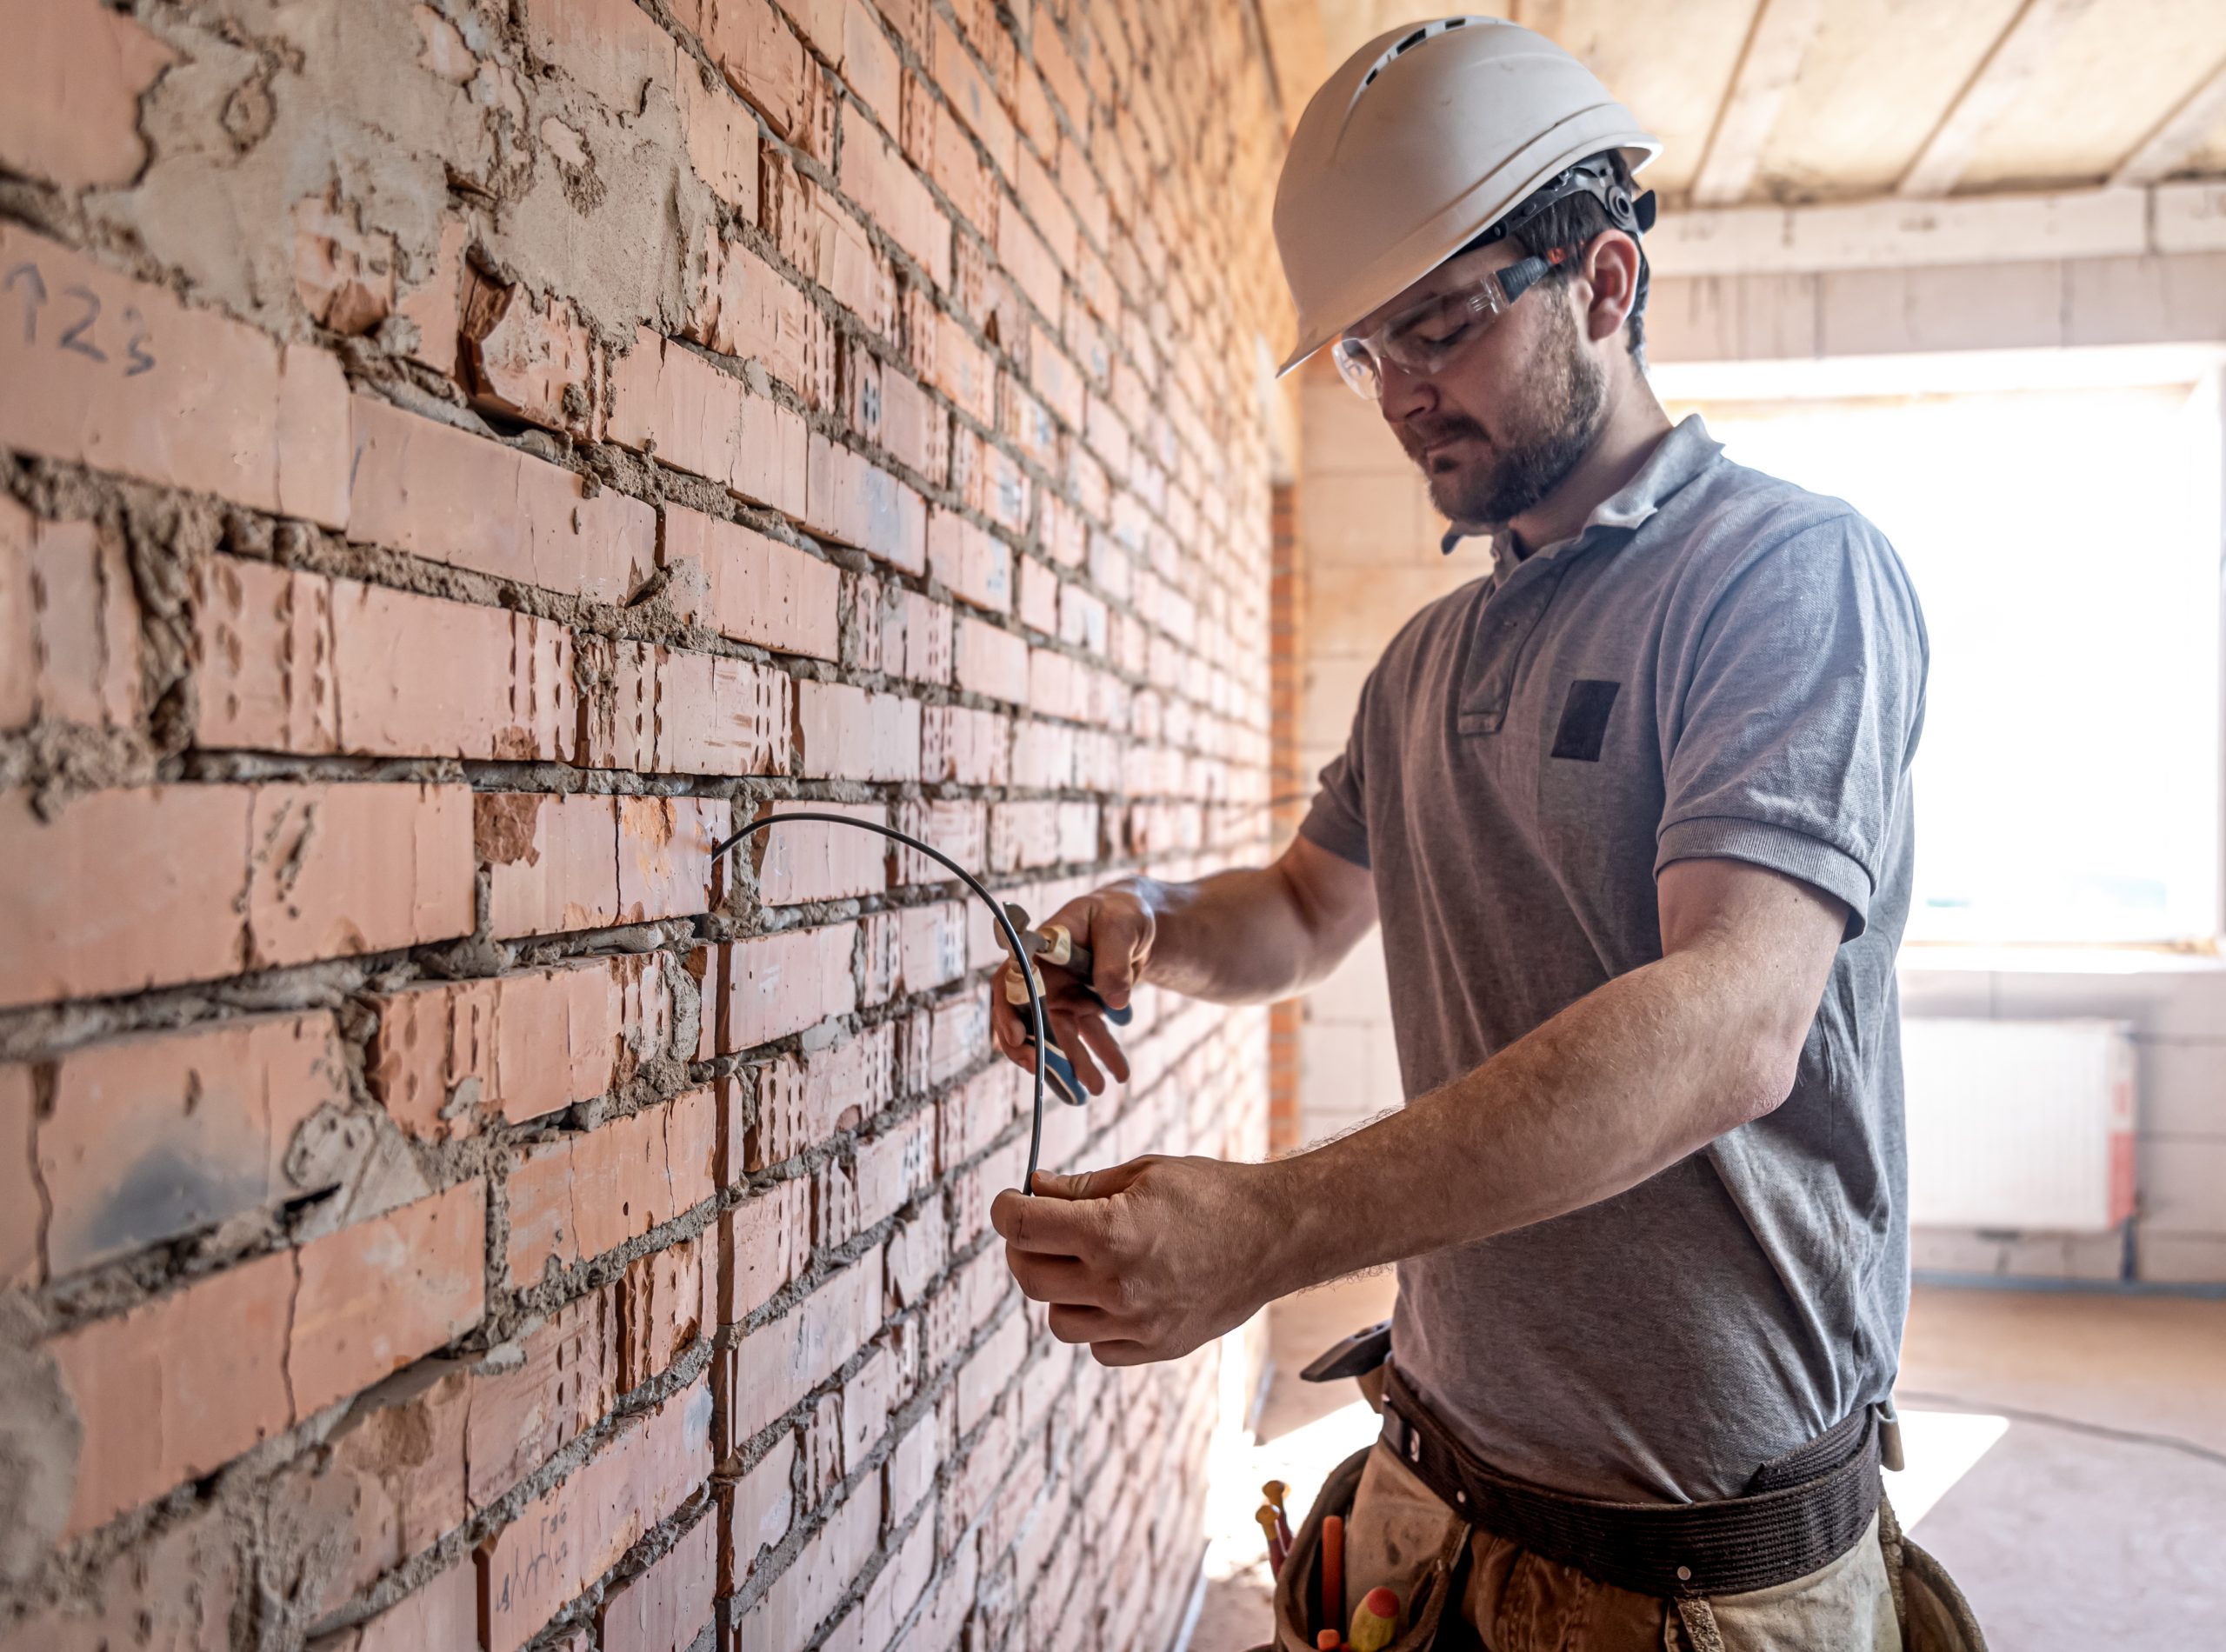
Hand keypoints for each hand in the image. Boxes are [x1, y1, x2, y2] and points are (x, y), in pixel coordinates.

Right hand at [990, 880, 1154, 1095]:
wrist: (1138, 923)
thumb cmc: (1121, 913)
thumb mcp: (1122, 926)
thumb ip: (1114, 960)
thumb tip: (1115, 1001)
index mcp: (1041, 947)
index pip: (1011, 979)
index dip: (1006, 1009)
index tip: (1015, 1036)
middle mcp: (1044, 975)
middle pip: (1029, 1017)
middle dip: (1037, 1050)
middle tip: (1046, 1073)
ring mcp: (1061, 995)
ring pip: (1060, 1036)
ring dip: (1076, 1064)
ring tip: (1098, 1088)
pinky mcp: (1082, 1009)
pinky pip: (1087, 1037)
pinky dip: (1101, 1056)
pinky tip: (1120, 1073)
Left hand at [991, 1155, 1294, 1364]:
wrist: (1275, 1236)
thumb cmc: (1212, 1194)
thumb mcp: (1143, 1174)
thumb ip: (1080, 1188)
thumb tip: (1032, 1191)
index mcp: (1110, 1232)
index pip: (1022, 1228)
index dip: (1006, 1210)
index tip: (1011, 1203)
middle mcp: (1115, 1284)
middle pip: (1028, 1276)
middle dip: (1025, 1247)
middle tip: (1044, 1228)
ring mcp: (1135, 1323)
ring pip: (1056, 1318)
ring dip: (1059, 1289)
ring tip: (1088, 1262)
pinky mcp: (1155, 1347)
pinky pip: (1096, 1345)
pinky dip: (1095, 1321)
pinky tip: (1117, 1292)